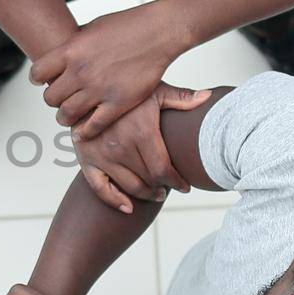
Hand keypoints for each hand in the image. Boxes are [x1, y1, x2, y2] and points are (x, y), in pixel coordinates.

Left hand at [30, 0, 181, 138]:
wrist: (158, 32)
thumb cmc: (127, 26)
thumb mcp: (90, 29)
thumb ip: (73, 47)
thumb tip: (58, 60)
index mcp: (71, 51)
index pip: (37, 73)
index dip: (38, 79)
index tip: (43, 81)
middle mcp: (81, 71)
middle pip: (50, 98)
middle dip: (53, 100)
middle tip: (61, 99)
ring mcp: (99, 89)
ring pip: (67, 115)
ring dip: (65, 118)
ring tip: (69, 116)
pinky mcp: (118, 103)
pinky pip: (93, 126)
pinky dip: (84, 133)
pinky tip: (82, 132)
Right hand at [73, 83, 211, 212]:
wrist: (87, 87)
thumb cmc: (124, 87)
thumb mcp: (154, 89)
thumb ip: (181, 97)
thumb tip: (208, 97)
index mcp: (141, 132)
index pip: (164, 169)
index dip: (177, 182)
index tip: (185, 186)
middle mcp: (121, 147)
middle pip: (150, 180)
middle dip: (163, 187)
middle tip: (170, 187)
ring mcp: (102, 156)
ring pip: (131, 187)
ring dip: (146, 194)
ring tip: (155, 192)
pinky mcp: (86, 160)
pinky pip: (101, 189)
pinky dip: (115, 201)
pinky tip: (128, 207)